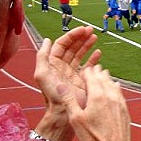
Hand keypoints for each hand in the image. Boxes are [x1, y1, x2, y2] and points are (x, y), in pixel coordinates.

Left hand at [33, 26, 100, 140]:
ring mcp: (73, 72)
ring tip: (95, 38)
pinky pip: (89, 65)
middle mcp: (63, 66)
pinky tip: (98, 53)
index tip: (82, 30)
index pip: (62, 44)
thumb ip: (42, 56)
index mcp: (53, 63)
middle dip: (81, 38)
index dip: (72, 36)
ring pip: (80, 54)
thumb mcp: (41, 73)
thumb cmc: (52, 93)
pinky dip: (93, 58)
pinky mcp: (83, 79)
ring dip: (87, 45)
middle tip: (91, 30)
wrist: (64, 111)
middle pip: (72, 47)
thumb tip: (47, 40)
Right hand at [58, 65, 130, 140]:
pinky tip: (114, 87)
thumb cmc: (94, 137)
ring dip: (106, 78)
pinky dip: (114, 86)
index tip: (83, 69)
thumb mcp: (75, 119)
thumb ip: (69, 100)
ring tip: (102, 74)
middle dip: (97, 72)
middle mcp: (111, 95)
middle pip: (103, 77)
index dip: (86, 72)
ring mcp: (120, 101)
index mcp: (97, 95)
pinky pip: (119, 92)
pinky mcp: (125, 108)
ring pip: (113, 83)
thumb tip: (61, 85)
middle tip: (93, 68)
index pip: (92, 76)